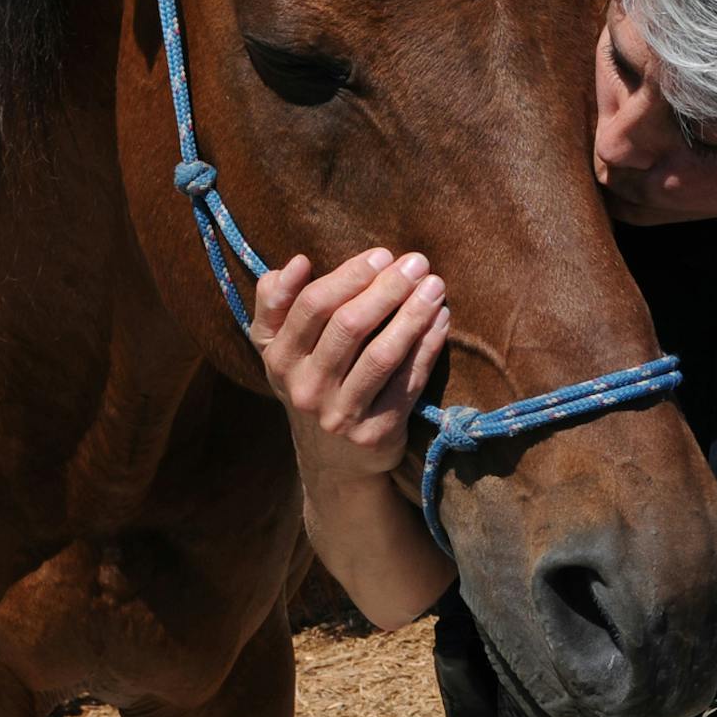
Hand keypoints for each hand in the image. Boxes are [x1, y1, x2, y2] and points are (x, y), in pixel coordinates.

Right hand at [252, 248, 449, 484]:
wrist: (333, 461)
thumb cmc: (313, 383)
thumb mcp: (282, 349)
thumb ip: (276, 305)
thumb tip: (293, 264)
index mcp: (278, 358)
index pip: (311, 306)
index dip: (349, 276)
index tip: (381, 255)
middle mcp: (304, 388)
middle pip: (349, 326)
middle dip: (387, 288)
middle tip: (417, 262)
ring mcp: (339, 413)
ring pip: (382, 354)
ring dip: (413, 314)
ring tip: (435, 286)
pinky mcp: (375, 432)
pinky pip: (408, 382)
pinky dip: (427, 346)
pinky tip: (441, 319)